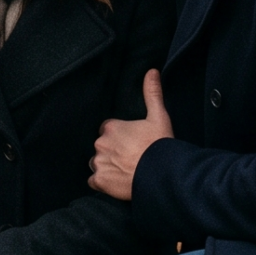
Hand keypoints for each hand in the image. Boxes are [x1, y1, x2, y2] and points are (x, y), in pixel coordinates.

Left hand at [89, 70, 172, 200]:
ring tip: (124, 171)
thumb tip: (151, 71)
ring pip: (97, 163)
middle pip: (102, 147)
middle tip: (130, 159)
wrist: (162, 174)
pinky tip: (116, 183)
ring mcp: (99, 163)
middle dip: (112, 152)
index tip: (131, 143)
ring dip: (106, 167)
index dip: (120, 137)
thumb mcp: (159, 117)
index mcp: (111, 127)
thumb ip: (152, 94)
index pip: (108, 130)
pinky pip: (94, 181)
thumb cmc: (160, 145)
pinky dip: (102, 183)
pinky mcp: (99, 181)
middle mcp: (101, 143)